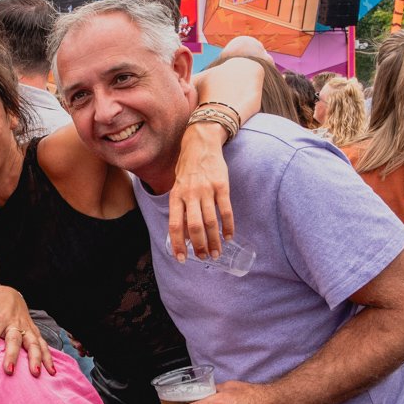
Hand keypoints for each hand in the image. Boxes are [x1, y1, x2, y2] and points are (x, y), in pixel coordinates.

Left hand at [0, 286, 55, 376]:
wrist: (10, 294)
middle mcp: (14, 323)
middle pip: (14, 340)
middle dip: (12, 356)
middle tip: (8, 371)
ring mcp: (27, 328)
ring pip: (33, 343)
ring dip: (35, 358)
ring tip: (36, 373)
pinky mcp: (35, 332)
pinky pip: (43, 344)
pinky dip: (48, 357)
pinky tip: (51, 371)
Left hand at [168, 119, 232, 261]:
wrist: (200, 144)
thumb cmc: (187, 170)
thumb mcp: (177, 188)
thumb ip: (180, 209)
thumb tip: (184, 235)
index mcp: (176, 196)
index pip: (175, 225)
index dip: (178, 244)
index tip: (182, 259)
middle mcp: (190, 194)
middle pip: (194, 226)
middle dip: (200, 246)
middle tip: (205, 257)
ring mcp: (206, 190)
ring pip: (210, 221)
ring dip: (214, 240)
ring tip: (217, 252)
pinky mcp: (221, 186)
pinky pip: (225, 210)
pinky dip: (228, 226)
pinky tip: (229, 236)